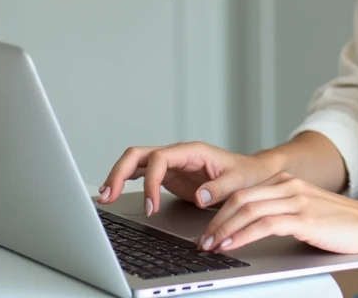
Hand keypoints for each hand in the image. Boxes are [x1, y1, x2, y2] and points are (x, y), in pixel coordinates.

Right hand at [98, 141, 280, 215]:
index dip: (150, 182)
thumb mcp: (238, 181)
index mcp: (192, 151)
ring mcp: (171, 164)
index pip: (160, 159)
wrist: (252, 173)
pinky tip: (115, 194)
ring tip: (105, 196)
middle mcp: (178, 154)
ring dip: (118, 177)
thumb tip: (200, 197)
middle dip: (120, 173)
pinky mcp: (169, 176)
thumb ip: (220, 188)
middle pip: (138, 154)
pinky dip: (126, 182)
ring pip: (135, 162)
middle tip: (108, 194)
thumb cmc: (246, 174)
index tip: (150, 205)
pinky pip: (141, 174)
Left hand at [197, 172, 357, 255]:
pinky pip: (264, 224)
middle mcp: (290, 186)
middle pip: (241, 198)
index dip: (221, 210)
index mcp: (288, 181)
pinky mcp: (304, 218)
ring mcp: (296, 200)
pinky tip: (232, 245)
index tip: (209, 228)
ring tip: (212, 245)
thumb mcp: (308, 209)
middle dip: (217, 221)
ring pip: (248, 210)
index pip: (245, 192)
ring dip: (225, 230)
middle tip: (204, 240)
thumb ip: (284, 211)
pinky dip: (243, 235)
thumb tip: (255, 228)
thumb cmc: (343, 223)